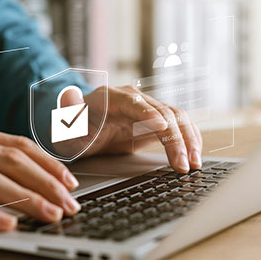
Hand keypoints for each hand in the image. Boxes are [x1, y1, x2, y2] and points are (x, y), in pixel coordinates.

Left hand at [57, 86, 202, 172]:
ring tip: (194, 163)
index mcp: (109, 97)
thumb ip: (69, 114)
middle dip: (175, 137)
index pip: (132, 102)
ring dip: (188, 139)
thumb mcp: (65, 127)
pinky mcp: (155, 121)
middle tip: (183, 163)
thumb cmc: (72, 130)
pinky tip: (195, 155)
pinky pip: (177, 126)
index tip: (163, 127)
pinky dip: (189, 139)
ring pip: (175, 118)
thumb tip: (68, 96)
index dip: (148, 113)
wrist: (80, 131)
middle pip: (160, 112)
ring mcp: (146, 108)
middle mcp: (132, 99)